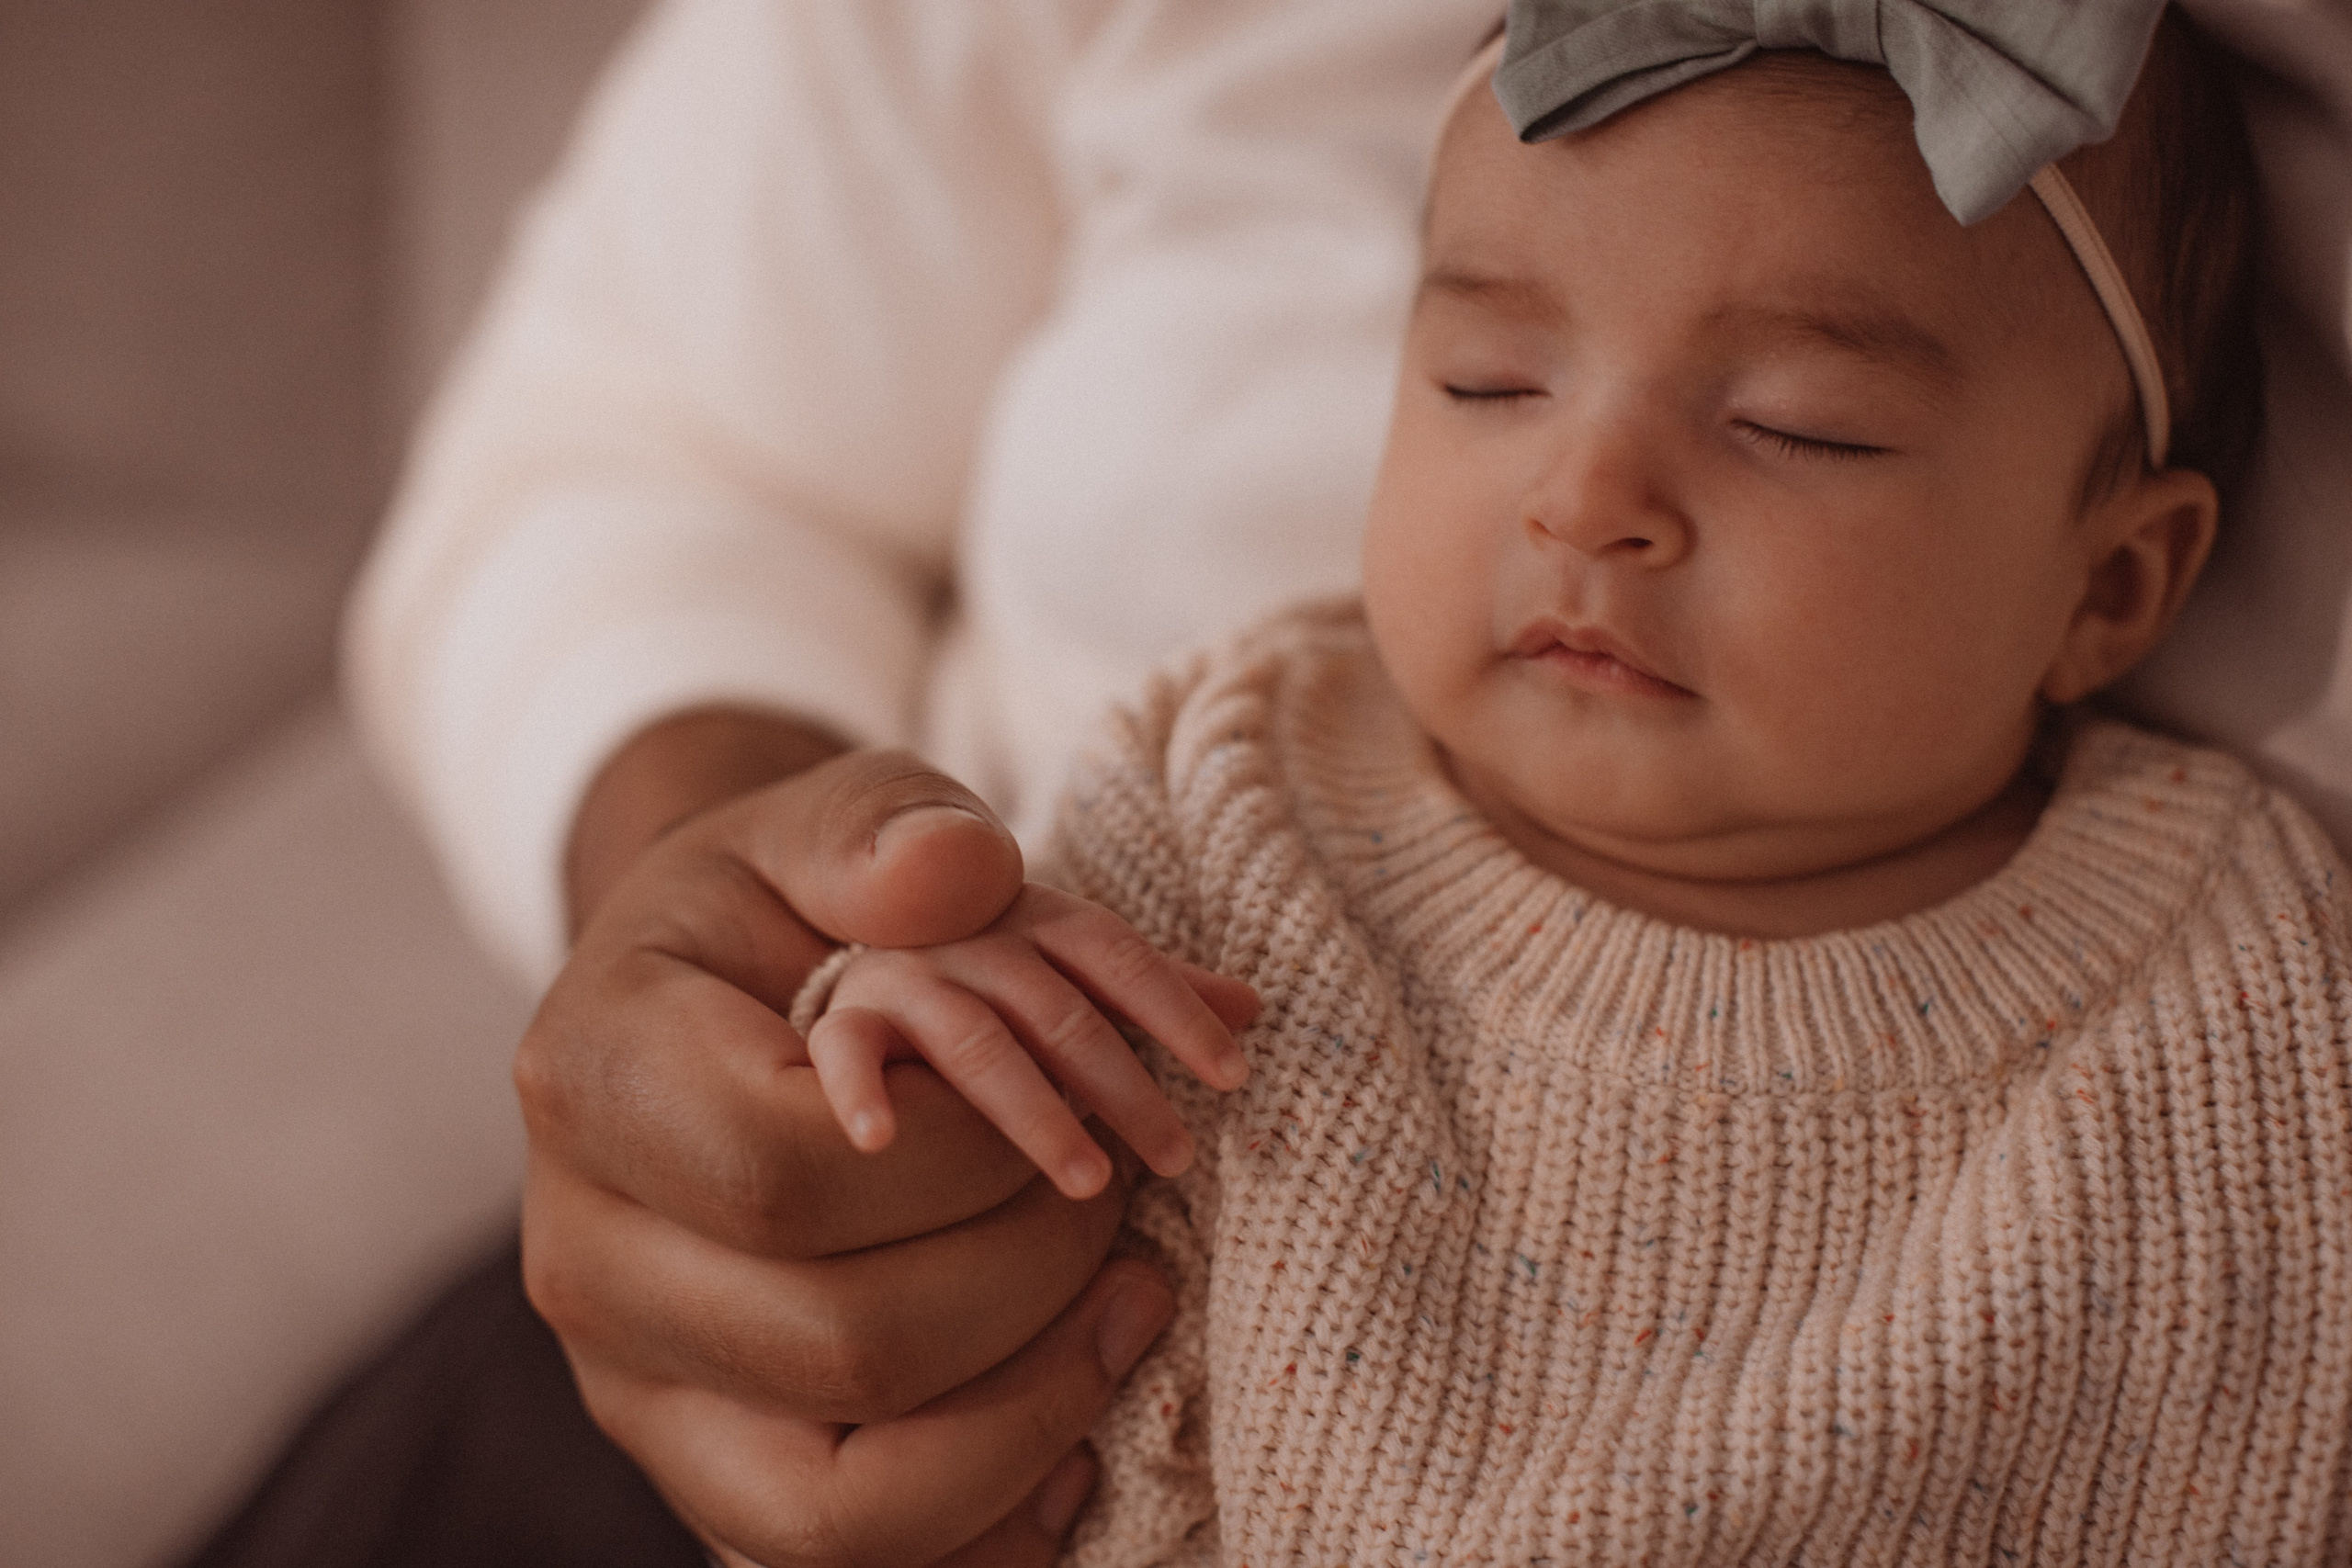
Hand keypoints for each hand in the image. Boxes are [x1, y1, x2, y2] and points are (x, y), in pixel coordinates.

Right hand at [515, 713, 1239, 1564]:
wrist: (715, 1005)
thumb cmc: (783, 908)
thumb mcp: (824, 822)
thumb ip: (885, 828)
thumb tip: (962, 866)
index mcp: (595, 1077)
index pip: (791, 1175)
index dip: (974, 1156)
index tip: (1074, 1110)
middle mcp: (587, 1258)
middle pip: (841, 1346)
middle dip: (1037, 1274)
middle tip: (1129, 1193)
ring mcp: (642, 1388)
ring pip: (841, 1509)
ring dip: (1035, 1413)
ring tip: (1134, 1303)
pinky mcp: (711, 1469)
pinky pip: (853, 1560)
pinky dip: (992, 1520)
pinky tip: (1079, 1429)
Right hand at [810, 884, 1253, 1198]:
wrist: (785, 904)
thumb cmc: (950, 959)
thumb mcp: (1044, 954)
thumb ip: (1133, 982)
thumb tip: (1256, 1003)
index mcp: (1028, 916)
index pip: (1115, 953)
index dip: (1176, 1006)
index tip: (1234, 1073)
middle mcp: (967, 938)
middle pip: (1058, 1006)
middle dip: (1124, 1083)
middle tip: (1179, 1156)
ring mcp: (895, 978)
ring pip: (975, 1042)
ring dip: (1034, 1112)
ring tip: (1089, 1182)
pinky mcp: (832, 1021)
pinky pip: (840, 1051)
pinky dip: (858, 1088)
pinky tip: (880, 1140)